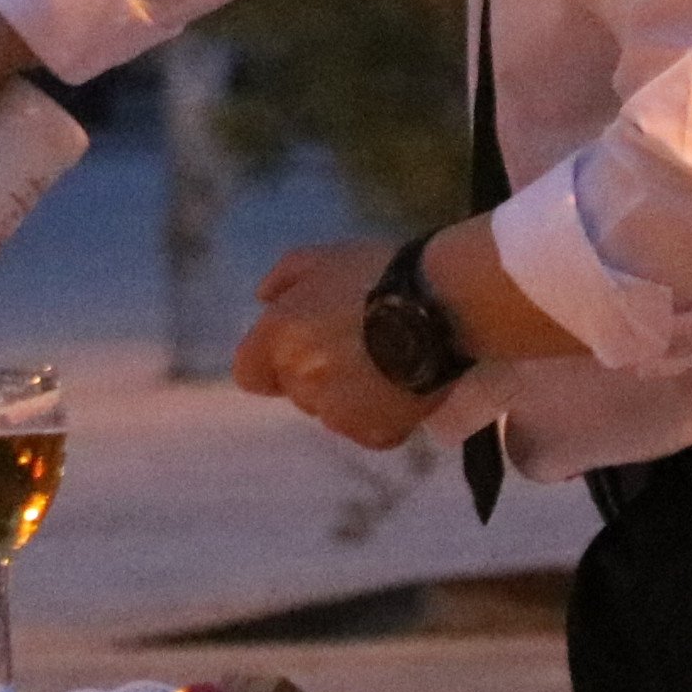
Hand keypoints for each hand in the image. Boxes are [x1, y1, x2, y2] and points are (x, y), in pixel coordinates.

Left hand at [233, 240, 440, 451]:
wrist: (442, 304)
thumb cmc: (380, 272)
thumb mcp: (326, 258)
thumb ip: (285, 277)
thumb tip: (262, 298)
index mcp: (280, 338)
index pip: (249, 374)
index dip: (272, 364)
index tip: (302, 350)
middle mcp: (300, 379)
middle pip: (296, 391)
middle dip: (319, 374)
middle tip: (360, 347)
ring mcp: (336, 412)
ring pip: (333, 413)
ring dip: (351, 397)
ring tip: (388, 364)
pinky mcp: (375, 433)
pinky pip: (369, 431)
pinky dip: (384, 416)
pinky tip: (404, 386)